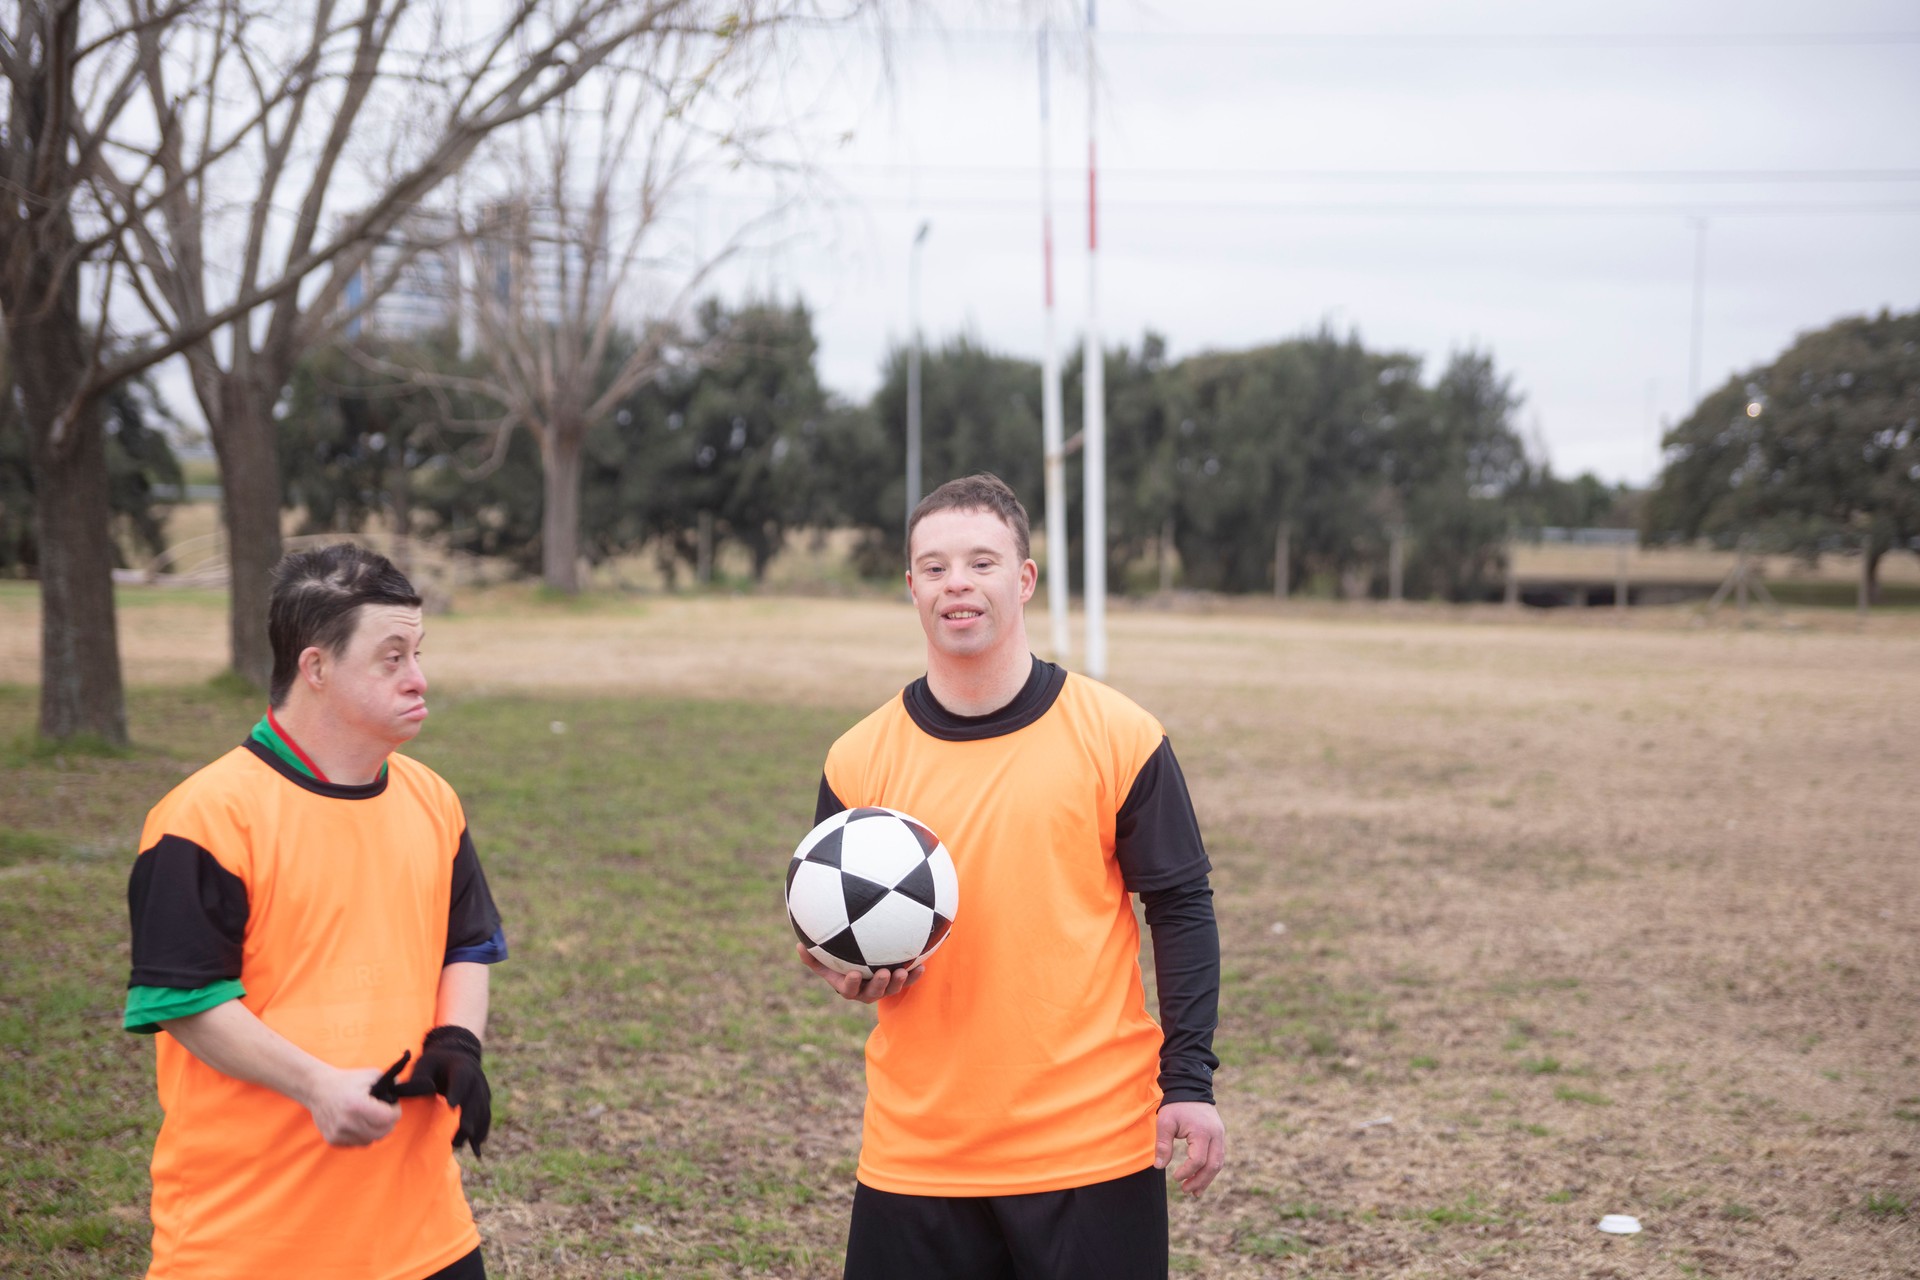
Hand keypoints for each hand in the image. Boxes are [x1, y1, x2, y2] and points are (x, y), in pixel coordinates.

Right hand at [305, 1064, 401, 1146]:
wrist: (318, 1088)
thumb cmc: (347, 1080)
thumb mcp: (371, 1075)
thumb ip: (390, 1083)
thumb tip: (401, 1092)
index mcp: (357, 1104)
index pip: (388, 1118)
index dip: (396, 1111)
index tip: (392, 1105)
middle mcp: (347, 1122)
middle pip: (382, 1132)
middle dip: (388, 1123)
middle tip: (385, 1113)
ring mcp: (338, 1133)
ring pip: (371, 1140)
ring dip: (375, 1130)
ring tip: (370, 1117)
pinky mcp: (333, 1140)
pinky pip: (357, 1143)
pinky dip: (363, 1135)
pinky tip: (358, 1123)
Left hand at [372, 1026, 491, 1154]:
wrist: (456, 1057)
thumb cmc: (435, 1064)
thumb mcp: (424, 1064)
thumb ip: (419, 1078)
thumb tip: (418, 1092)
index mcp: (461, 1068)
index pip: (461, 1079)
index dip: (458, 1092)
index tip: (452, 1105)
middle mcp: (477, 1079)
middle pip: (474, 1100)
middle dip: (467, 1117)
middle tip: (459, 1134)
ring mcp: (483, 1091)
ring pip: (482, 1111)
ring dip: (473, 1129)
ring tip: (457, 1144)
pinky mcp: (484, 1102)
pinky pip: (485, 1118)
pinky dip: (482, 1133)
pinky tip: (475, 1148)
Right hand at [796, 943, 922, 1003]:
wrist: (861, 965)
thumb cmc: (839, 961)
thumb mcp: (824, 960)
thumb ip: (812, 956)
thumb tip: (798, 945)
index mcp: (847, 986)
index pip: (848, 989)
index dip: (851, 984)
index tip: (853, 973)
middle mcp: (865, 991)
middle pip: (872, 993)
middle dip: (878, 985)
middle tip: (883, 972)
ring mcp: (882, 989)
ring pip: (890, 990)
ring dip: (898, 982)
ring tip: (903, 970)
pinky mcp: (897, 983)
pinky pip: (907, 982)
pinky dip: (914, 976)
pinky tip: (922, 966)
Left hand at [1155, 1100, 1225, 1196]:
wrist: (1190, 1088)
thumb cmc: (1176, 1106)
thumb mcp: (1165, 1122)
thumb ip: (1163, 1144)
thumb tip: (1159, 1166)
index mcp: (1202, 1132)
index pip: (1198, 1160)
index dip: (1187, 1172)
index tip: (1175, 1177)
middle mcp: (1216, 1135)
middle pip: (1213, 1165)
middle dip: (1200, 1181)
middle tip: (1186, 1190)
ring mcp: (1220, 1135)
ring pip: (1218, 1163)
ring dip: (1207, 1179)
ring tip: (1194, 1192)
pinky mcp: (1220, 1136)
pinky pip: (1218, 1157)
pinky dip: (1210, 1169)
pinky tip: (1201, 1179)